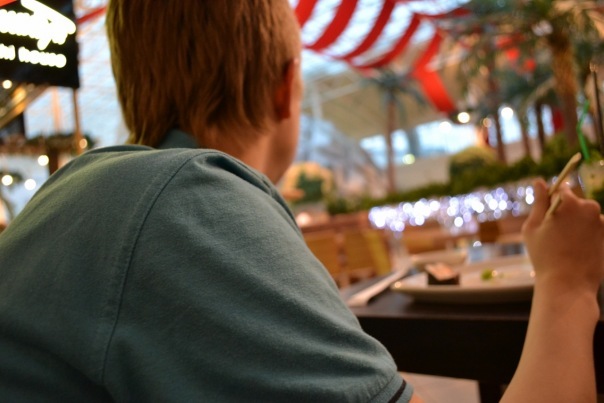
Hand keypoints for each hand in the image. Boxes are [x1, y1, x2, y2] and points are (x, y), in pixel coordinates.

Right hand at [522, 178, 603, 292]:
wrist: (568, 284)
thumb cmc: (545, 255)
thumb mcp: (533, 227)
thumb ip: (538, 202)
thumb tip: (539, 181)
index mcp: (571, 203)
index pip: (562, 190)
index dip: (551, 201)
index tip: (546, 216)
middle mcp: (591, 209)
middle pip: (576, 204)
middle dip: (566, 214)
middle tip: (553, 235)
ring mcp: (602, 224)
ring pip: (586, 218)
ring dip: (577, 226)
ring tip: (565, 247)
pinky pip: (594, 231)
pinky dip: (586, 238)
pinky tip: (576, 252)